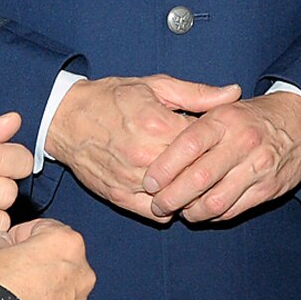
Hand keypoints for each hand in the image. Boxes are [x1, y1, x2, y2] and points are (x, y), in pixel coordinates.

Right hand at [0, 217, 92, 299]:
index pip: (41, 228)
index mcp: (67, 243)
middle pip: (54, 258)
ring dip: (39, 290)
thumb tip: (3, 242)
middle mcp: (81, 273)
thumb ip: (1, 238)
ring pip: (58, 288)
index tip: (3, 249)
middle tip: (5, 274)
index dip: (17, 238)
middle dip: (32, 263)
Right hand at [45, 74, 241, 220]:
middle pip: (195, 175)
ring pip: (178, 199)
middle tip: (213, 165)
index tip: (221, 142)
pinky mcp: (119, 197)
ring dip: (189, 193)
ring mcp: (131, 180)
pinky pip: (156, 214)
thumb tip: (233, 94)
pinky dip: (169, 208)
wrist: (66, 118)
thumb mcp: (156, 85)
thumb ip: (198, 94)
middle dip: (208, 171)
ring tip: (193, 180)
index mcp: (157, 124)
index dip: (218, 144)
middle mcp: (145, 156)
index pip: (205, 145)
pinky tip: (172, 192)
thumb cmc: (112, 98)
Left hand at [141, 91, 300, 223]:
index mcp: (225, 118)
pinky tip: (202, 209)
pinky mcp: (268, 189)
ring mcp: (258, 167)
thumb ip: (193, 121)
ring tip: (179, 209)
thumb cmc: (251, 116)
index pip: (188, 145)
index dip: (164, 168)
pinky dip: (212, 215)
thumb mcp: (223, 106)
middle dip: (171, 197)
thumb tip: (160, 141)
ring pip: (215, 201)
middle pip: (198, 178)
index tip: (149, 182)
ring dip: (191, 211)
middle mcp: (242, 142)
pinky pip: (232, 210)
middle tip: (158, 204)